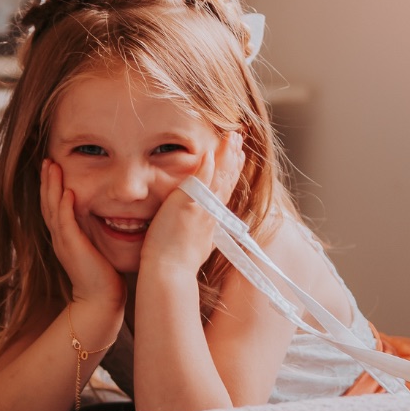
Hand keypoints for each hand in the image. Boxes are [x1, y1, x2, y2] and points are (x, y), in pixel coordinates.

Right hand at [40, 160, 123, 309]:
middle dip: (46, 181)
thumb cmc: (104, 276)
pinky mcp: (72, 248)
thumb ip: (98, 231)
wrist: (101, 300)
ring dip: (51, 187)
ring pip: (52, 209)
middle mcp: (60, 238)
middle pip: (47, 203)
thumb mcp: (98, 248)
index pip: (54, 206)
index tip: (53, 167)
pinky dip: (64, 207)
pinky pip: (65, 224)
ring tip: (51, 167)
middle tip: (46, 160)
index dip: (51, 186)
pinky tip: (67, 192)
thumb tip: (112, 216)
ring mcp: (63, 242)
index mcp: (65, 237)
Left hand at [140, 132, 243, 278]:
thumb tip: (206, 234)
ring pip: (219, 177)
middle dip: (234, 158)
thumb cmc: (175, 265)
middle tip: (240, 138)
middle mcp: (210, 212)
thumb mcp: (196, 246)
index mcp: (211, 220)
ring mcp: (201, 208)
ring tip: (232, 137)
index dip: (232, 172)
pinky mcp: (188, 206)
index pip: (225, 191)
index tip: (238, 157)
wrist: (169, 273)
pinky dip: (207, 167)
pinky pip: (200, 182)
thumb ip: (201, 234)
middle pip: (227, 180)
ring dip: (226, 156)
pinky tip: (210, 152)